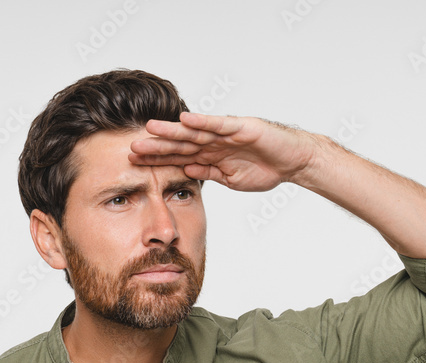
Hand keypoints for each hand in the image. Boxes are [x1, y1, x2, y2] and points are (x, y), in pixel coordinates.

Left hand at [128, 112, 320, 191]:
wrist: (294, 161)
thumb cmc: (266, 168)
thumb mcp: (231, 179)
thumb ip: (209, 173)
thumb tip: (185, 172)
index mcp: (210, 155)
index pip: (178, 157)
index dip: (157, 160)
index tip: (134, 163)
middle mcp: (214, 142)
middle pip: (180, 144)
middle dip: (157, 146)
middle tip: (132, 146)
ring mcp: (227, 133)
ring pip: (195, 132)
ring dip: (173, 131)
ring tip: (151, 128)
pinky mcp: (242, 128)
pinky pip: (220, 124)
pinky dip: (203, 122)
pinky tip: (185, 120)